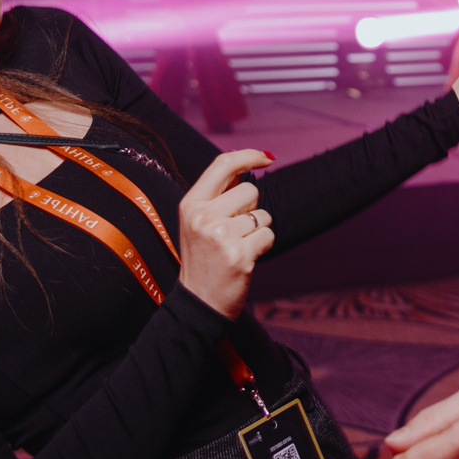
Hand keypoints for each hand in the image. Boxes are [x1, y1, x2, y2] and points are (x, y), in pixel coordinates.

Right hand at [177, 149, 274, 318]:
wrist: (199, 302)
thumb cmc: (203, 258)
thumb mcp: (197, 222)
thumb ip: (218, 194)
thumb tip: (246, 164)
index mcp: (190, 205)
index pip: (222, 165)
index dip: (248, 156)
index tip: (266, 158)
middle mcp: (203, 217)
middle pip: (250, 190)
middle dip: (251, 209)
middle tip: (234, 232)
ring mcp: (220, 236)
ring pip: (262, 215)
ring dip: (257, 230)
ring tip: (238, 247)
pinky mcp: (239, 254)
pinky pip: (268, 235)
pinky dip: (263, 246)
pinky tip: (246, 258)